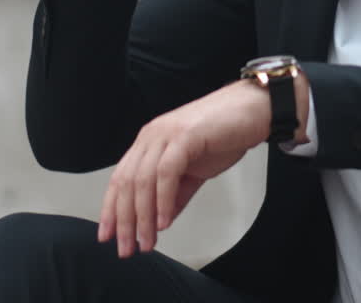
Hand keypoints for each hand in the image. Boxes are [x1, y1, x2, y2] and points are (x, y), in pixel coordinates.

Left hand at [97, 81, 270, 257]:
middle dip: (124, 220)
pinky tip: (163, 221)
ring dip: (143, 216)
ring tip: (146, 241)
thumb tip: (161, 221)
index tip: (107, 235)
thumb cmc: (224, 135)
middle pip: (126, 182)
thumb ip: (176, 196)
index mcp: (149, 142)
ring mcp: (166, 134)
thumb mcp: (194, 171)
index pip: (120, 178)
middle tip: (126, 248)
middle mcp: (151, 136)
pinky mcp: (184, 136)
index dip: (111, 208)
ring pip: (143, 180)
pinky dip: (162, 199)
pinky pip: (166, 172)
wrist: (253, 110)